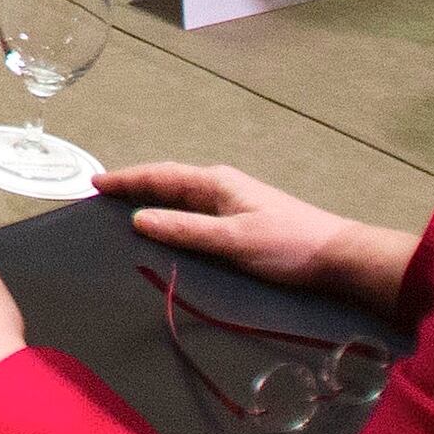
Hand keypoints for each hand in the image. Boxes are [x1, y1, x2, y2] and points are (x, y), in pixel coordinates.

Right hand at [95, 162, 417, 313]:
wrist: (337, 257)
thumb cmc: (288, 246)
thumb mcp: (233, 240)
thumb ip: (186, 230)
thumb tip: (140, 219)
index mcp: (216, 183)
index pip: (161, 176)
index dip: (127, 180)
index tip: (95, 184)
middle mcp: (222, 186)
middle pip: (168, 182)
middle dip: (135, 186)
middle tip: (103, 195)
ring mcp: (233, 202)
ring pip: (182, 196)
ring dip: (153, 200)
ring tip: (126, 209)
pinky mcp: (242, 220)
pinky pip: (195, 211)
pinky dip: (172, 214)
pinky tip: (169, 228)